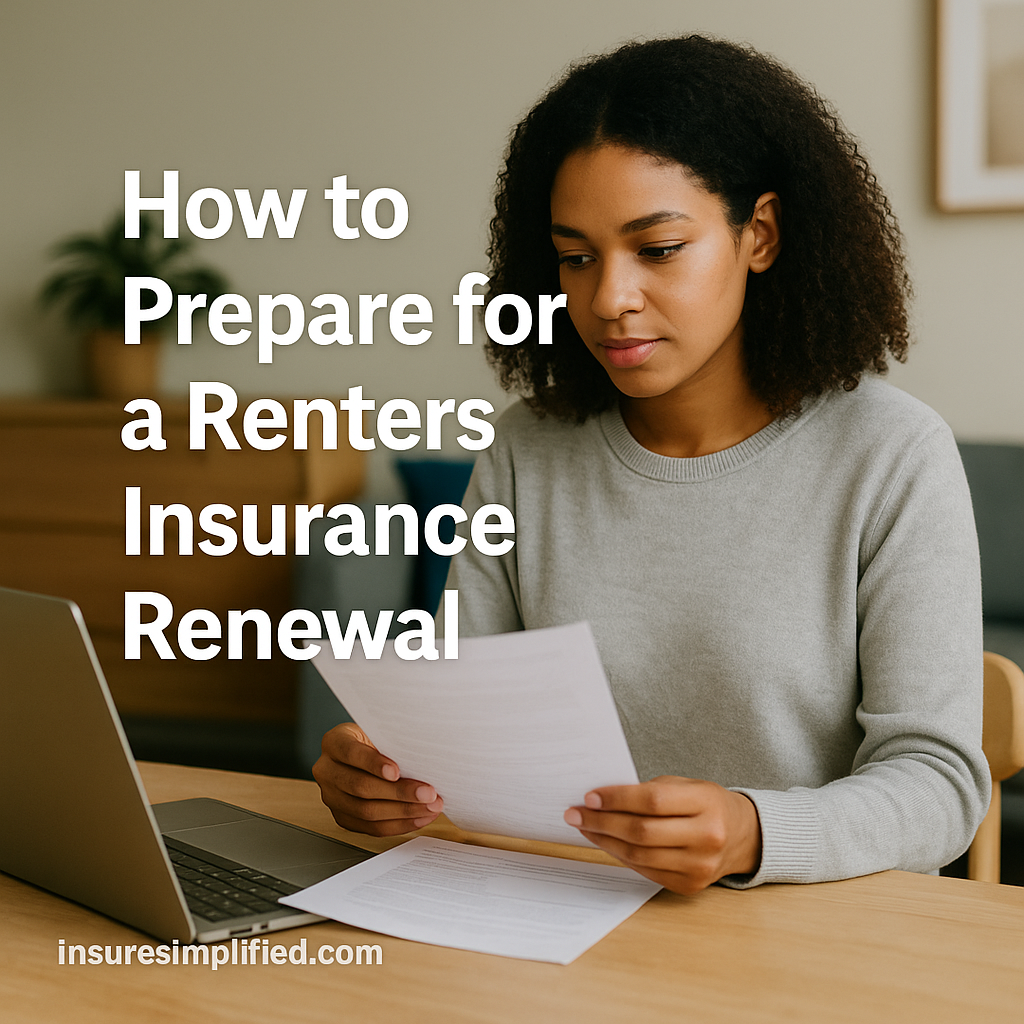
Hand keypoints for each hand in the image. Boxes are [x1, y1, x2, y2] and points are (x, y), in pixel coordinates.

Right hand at [312, 722, 443, 836]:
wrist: (364, 753)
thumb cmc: (376, 739)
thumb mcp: (381, 732)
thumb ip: (393, 743)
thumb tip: (423, 759)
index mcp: (334, 742)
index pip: (350, 753)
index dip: (373, 763)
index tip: (396, 771)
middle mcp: (327, 771)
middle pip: (360, 787)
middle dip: (399, 792)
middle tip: (427, 793)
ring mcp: (332, 797)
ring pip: (366, 812)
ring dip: (403, 812)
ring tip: (429, 807)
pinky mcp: (343, 817)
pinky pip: (371, 828)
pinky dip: (399, 825)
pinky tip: (419, 818)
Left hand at [563, 776, 761, 894]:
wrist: (742, 836)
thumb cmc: (706, 804)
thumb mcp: (685, 786)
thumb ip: (650, 792)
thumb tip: (602, 800)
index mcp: (706, 803)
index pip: (653, 801)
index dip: (617, 799)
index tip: (590, 797)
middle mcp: (706, 837)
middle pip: (642, 832)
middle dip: (602, 822)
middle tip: (575, 814)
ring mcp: (699, 866)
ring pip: (640, 855)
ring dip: (605, 841)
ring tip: (585, 828)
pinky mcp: (690, 886)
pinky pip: (646, 871)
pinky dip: (621, 856)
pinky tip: (607, 843)